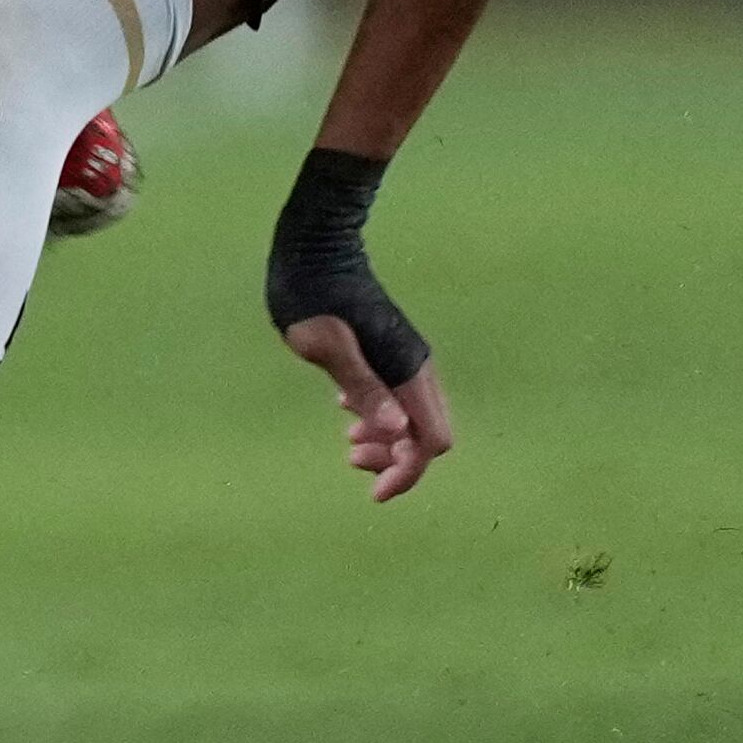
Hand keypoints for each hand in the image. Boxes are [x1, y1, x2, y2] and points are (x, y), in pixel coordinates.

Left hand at [282, 313, 454, 501]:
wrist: (315, 251)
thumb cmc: (313, 298)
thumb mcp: (329, 346)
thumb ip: (364, 387)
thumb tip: (396, 431)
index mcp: (407, 371)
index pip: (429, 440)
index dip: (408, 471)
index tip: (374, 490)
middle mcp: (415, 368)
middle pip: (425, 435)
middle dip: (396, 459)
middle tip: (351, 460)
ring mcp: (404, 360)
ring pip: (411, 417)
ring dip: (386, 439)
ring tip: (348, 442)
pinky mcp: (389, 352)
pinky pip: (396, 397)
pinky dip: (378, 415)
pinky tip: (347, 408)